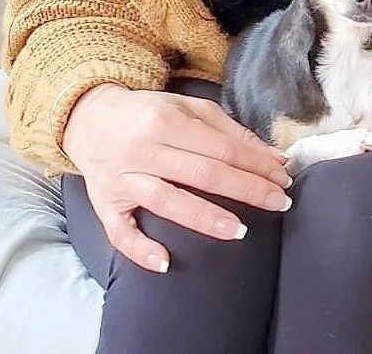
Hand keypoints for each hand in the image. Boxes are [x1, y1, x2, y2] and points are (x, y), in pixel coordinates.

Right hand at [62, 83, 292, 272]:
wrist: (88, 118)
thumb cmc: (148, 114)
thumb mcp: (187, 108)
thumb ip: (228, 130)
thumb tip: (270, 155)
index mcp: (168, 120)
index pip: (221, 147)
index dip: (255, 163)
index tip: (283, 176)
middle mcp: (145, 149)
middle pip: (202, 173)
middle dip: (246, 189)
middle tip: (279, 203)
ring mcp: (123, 179)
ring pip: (167, 201)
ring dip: (205, 218)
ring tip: (240, 232)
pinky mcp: (104, 204)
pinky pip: (120, 231)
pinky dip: (140, 249)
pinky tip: (165, 263)